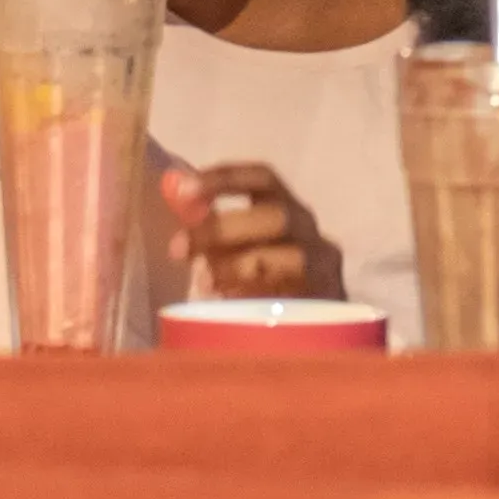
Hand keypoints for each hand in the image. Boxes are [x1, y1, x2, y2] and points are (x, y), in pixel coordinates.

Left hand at [161, 161, 342, 301]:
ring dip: (241, 267)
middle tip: (179, 248)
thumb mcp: (233, 242)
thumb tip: (169, 185)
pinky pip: (297, 296)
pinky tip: (231, 302)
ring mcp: (324, 266)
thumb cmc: (258, 274)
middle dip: (225, 229)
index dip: (225, 178)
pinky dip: (261, 297)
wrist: (308, 319)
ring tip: (204, 282)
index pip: (262, 178)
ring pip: (292, 257)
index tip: (185, 188)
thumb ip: (205, 218)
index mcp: (285, 206)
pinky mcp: (329, 301)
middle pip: (276, 217)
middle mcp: (309, 230)